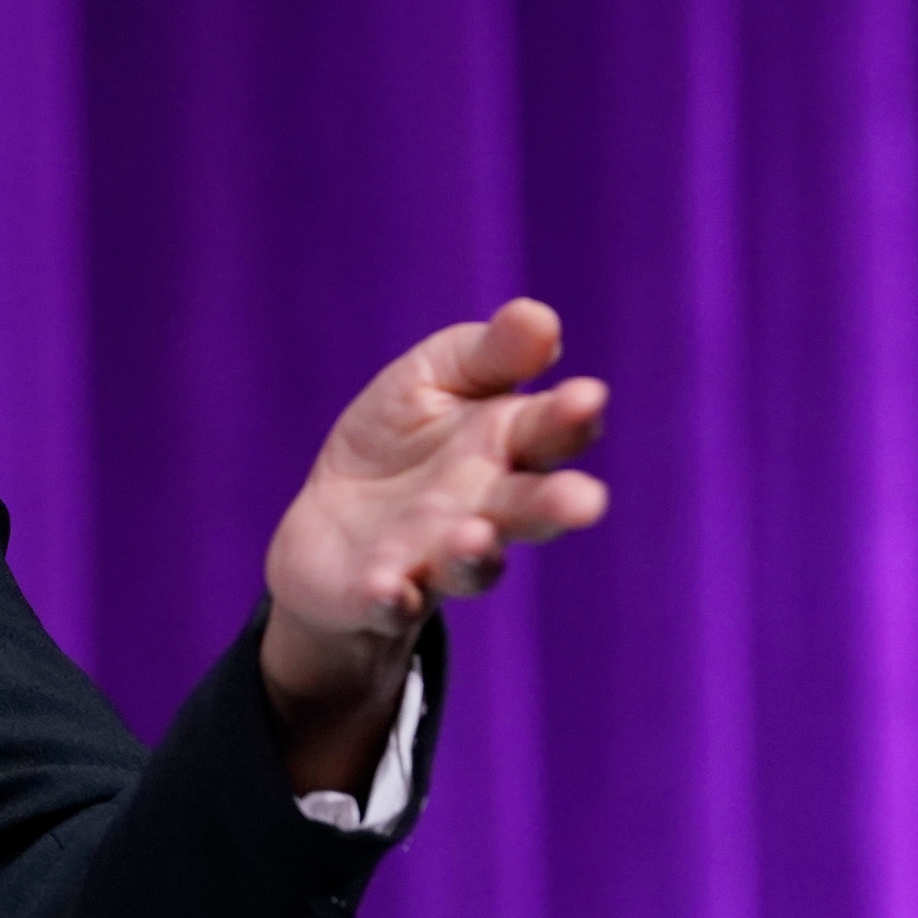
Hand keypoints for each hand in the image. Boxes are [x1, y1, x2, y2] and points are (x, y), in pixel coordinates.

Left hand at [259, 297, 608, 793]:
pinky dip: (392, 596)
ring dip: (476, 552)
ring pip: (473, 563)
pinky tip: (389, 587)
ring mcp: (435, 557)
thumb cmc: (399, 442)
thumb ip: (487, 353)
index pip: (550, 430)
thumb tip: (539, 317)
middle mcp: (486, 509)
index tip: (586, 396)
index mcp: (507, 446)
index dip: (570, 416)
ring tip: (474, 535)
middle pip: (531, 508)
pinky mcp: (381, 593)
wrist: (332, 530)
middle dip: (557, 504)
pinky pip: (392, 601)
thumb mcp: (434, 379)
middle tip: (584, 501)